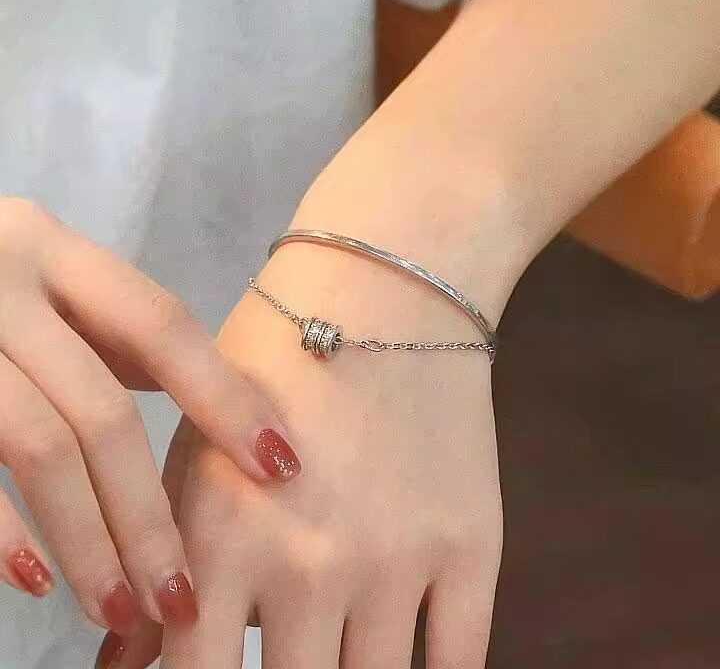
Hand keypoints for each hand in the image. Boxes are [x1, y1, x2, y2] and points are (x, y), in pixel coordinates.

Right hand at [0, 198, 300, 636]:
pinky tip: (37, 582)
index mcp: (59, 253)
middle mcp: (5, 283)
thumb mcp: (61, 287)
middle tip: (185, 598)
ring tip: (125, 610)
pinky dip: (1, 531)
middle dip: (149, 514)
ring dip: (89, 541)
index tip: (280, 467)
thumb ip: (126, 336)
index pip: (164, 328)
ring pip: (39, 447)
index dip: (225, 398)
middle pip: (101, 410)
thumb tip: (224, 404)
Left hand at [107, 247, 502, 668]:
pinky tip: (407, 655)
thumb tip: (122, 663)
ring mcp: (398, 561)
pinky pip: (457, 664)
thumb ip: (161, 554)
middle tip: (289, 654)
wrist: (385, 296)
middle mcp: (311, 564)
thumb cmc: (277, 362)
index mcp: (226, 539)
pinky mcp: (472, 548)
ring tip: (338, 644)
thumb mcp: (198, 444)